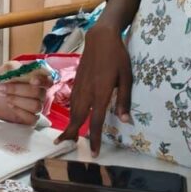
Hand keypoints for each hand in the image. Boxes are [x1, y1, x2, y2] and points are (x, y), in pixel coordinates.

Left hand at [0, 61, 52, 123]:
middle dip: (20, 90)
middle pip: (40, 93)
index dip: (43, 81)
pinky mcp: (29, 117)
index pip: (49, 80)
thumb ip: (20, 69)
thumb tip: (32, 74)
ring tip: (4, 95)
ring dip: (18, 100)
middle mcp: (40, 92)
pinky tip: (10, 105)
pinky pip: (32, 118)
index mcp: (37, 78)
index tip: (32, 80)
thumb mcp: (8, 69)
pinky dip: (20, 111)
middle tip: (3, 87)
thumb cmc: (0, 79)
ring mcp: (36, 105)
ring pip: (36, 106)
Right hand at [56, 23, 131, 155]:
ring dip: (69, 124)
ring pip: (72, 110)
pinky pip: (72, 101)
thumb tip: (125, 121)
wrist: (100, 38)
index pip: (97, 122)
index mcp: (100, 93)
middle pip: (78, 118)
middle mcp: (87, 92)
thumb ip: (123, 99)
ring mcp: (80, 86)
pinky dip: (71, 112)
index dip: (95, 139)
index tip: (93, 153)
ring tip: (65, 136)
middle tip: (63, 146)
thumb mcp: (126, 77)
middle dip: (71, 134)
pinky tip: (72, 116)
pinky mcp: (77, 81)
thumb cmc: (118, 57)